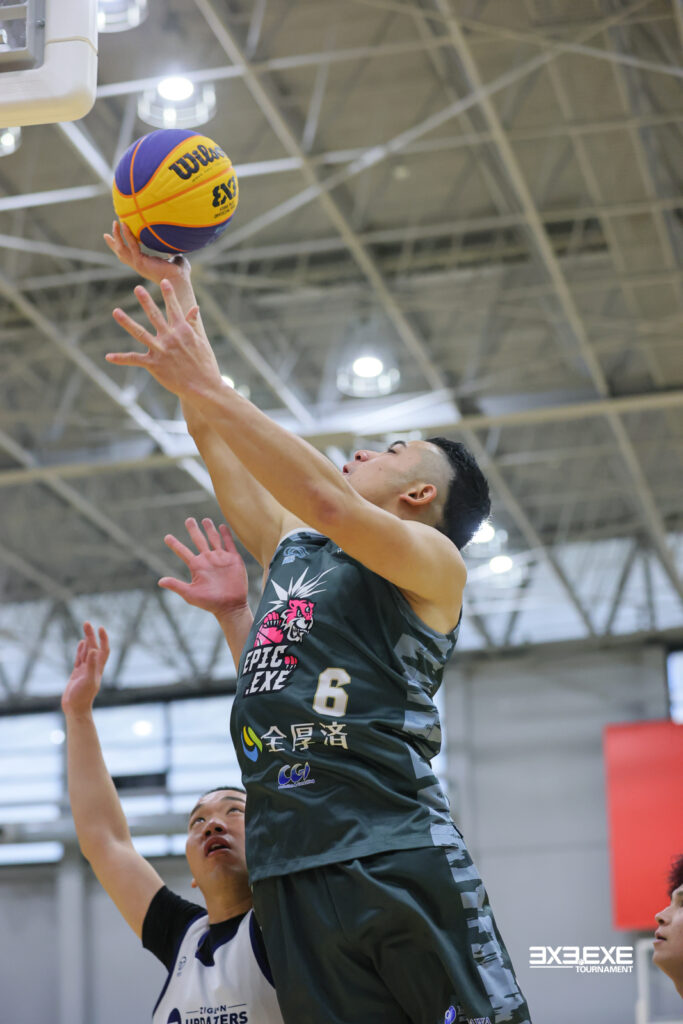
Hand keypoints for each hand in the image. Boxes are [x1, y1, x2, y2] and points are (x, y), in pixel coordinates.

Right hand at [62, 623, 109, 715]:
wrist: (75, 709)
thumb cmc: (82, 696)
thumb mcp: (88, 680)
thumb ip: (91, 665)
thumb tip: (94, 650)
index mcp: (98, 668)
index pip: (103, 650)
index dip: (103, 639)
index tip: (100, 628)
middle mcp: (93, 667)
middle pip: (94, 647)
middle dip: (91, 635)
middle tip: (86, 622)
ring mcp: (85, 670)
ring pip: (87, 651)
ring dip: (87, 640)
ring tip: (86, 628)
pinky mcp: (77, 673)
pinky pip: (80, 658)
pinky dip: (80, 650)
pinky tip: (81, 643)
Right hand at [104, 220, 200, 320]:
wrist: (180, 281)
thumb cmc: (180, 272)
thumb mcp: (174, 257)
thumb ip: (171, 251)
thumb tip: (175, 243)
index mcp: (144, 264)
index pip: (128, 254)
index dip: (118, 247)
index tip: (109, 238)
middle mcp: (139, 265)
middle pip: (120, 253)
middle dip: (113, 243)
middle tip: (106, 233)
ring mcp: (139, 264)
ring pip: (122, 249)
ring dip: (118, 236)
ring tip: (116, 223)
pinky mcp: (141, 263)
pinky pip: (132, 246)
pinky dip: (128, 235)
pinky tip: (125, 225)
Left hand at [106, 279, 221, 399]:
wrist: (203, 386)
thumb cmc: (205, 364)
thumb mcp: (201, 341)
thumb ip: (193, 323)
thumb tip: (195, 307)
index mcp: (183, 330)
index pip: (174, 308)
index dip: (169, 294)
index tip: (163, 281)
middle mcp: (170, 337)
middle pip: (154, 315)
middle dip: (145, 301)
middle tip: (137, 288)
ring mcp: (161, 350)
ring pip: (140, 332)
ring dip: (126, 322)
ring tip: (116, 311)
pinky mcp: (154, 364)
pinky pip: (134, 359)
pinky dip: (121, 358)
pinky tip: (108, 356)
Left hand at [159, 517, 249, 618]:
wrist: (230, 606)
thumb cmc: (209, 602)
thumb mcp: (190, 594)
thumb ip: (176, 585)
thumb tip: (160, 581)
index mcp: (196, 566)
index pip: (183, 552)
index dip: (175, 544)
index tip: (166, 537)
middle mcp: (207, 560)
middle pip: (199, 540)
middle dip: (194, 530)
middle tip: (189, 520)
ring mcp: (220, 558)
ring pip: (214, 539)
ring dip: (210, 529)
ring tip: (205, 520)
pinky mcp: (233, 559)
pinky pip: (229, 544)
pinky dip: (226, 535)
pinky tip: (222, 526)